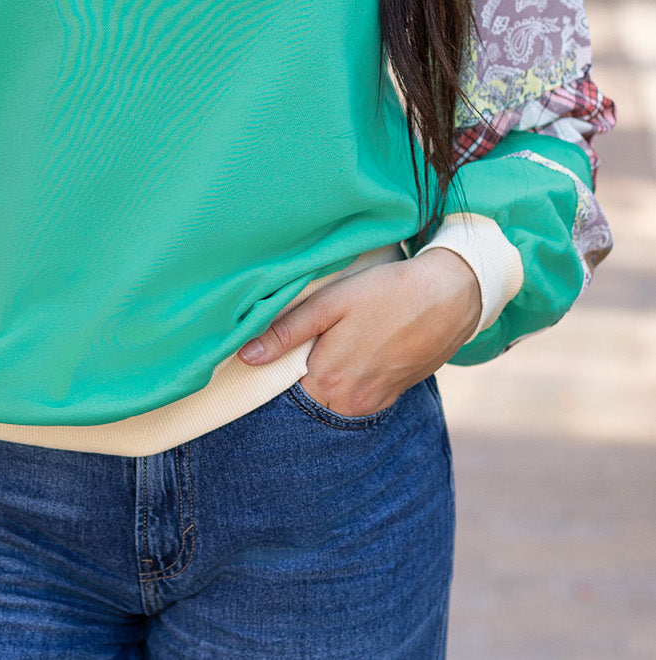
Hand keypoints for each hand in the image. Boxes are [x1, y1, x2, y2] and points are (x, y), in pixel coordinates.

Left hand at [237, 250, 481, 416]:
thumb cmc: (387, 292)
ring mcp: (374, 403)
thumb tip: (246, 356)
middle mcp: (350, 404)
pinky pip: (357, 398)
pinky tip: (351, 354)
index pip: (282, 393)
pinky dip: (347, 383)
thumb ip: (287, 331)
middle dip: (295, 380)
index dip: (271, 375)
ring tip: (325, 348)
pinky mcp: (393, 396)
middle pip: (307, 400)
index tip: (264, 358)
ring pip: (332, 401)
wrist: (451, 297)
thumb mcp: (332, 303)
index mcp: (328, 381)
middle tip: (291, 348)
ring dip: (323, 382)